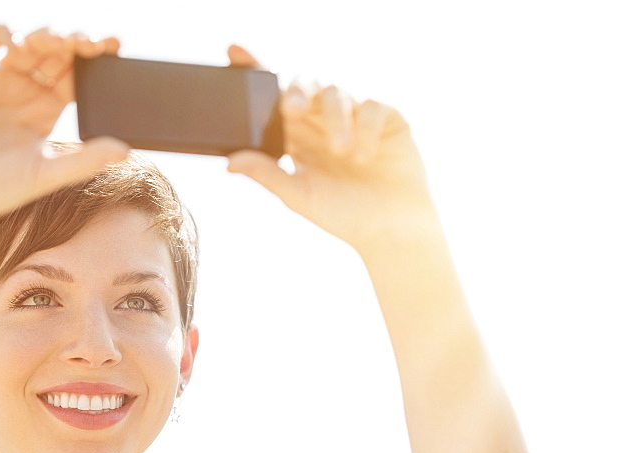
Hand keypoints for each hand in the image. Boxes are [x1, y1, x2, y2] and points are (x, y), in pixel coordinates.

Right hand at [0, 26, 128, 233]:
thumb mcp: (46, 174)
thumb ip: (86, 160)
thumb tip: (126, 151)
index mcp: (47, 109)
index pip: (77, 76)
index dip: (95, 59)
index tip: (114, 46)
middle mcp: (24, 89)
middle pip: (56, 53)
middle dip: (74, 41)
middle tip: (86, 42)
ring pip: (27, 42)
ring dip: (43, 35)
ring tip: (54, 42)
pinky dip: (1, 32)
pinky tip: (14, 40)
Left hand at [226, 47, 436, 250]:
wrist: (392, 230)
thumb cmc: (343, 214)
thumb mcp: (300, 196)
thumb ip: (268, 175)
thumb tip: (230, 161)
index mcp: (296, 135)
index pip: (272, 97)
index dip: (255, 70)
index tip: (234, 51)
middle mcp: (323, 119)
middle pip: (304, 84)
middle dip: (296, 91)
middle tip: (292, 109)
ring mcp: (355, 115)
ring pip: (337, 93)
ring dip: (335, 119)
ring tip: (340, 151)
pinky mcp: (387, 118)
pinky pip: (372, 107)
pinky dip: (365, 128)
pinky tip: (364, 157)